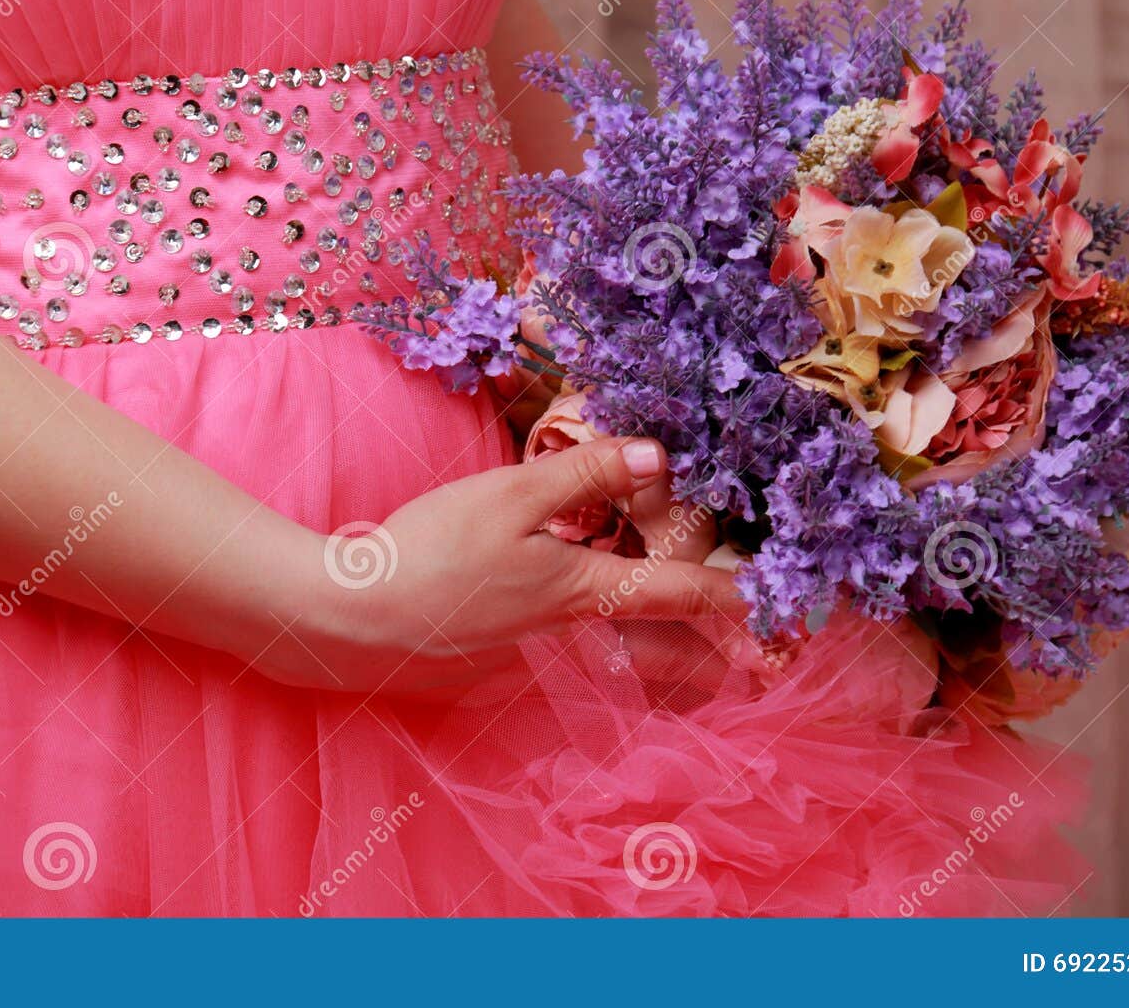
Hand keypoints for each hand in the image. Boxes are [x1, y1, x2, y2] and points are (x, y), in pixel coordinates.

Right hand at [272, 438, 747, 695]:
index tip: (780, 612)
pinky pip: (558, 664)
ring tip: (695, 672)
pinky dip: (586, 658)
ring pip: (609, 665)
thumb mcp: (510, 497)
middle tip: (757, 671)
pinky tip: (569, 642)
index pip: (675, 593)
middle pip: (655, 654)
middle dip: (710, 662)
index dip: (733, 599)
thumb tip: (660, 456)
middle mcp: (564, 636)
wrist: (348, 622)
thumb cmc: (430, 551)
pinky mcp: (487, 668)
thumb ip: (584, 475)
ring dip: (658, 669)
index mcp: (578, 591)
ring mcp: (526, 661)